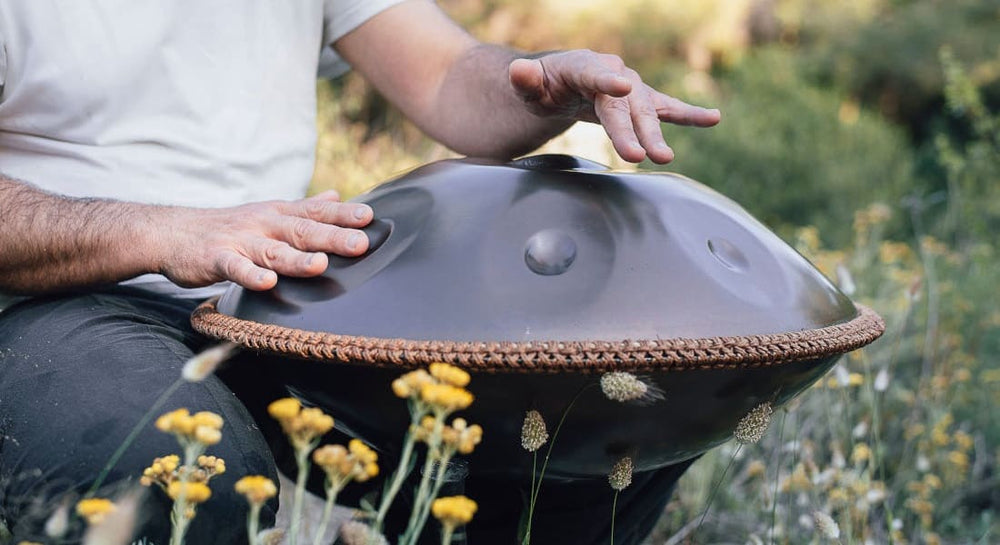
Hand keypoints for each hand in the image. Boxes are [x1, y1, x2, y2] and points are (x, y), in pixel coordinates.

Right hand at [157, 190, 371, 290]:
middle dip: (332, 237)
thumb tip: (337, 197)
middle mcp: (264, 225)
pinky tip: (267, 283)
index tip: (370, 218)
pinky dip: (251, 275)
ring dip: (297, 259)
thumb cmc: (229, 226)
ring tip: (320, 264)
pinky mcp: (216, 259)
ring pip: (273, 252)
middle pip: (302, 231)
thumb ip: (305, 208)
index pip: (316, 212)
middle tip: (360, 243)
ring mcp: (240, 242)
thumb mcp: (269, 211)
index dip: (343, 215)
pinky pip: (235, 269)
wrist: (172, 232)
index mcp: (279, 214)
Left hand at [509, 50, 719, 163]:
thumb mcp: (528, 87)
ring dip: (656, 134)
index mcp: (583, 66)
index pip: (595, 74)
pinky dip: (690, 114)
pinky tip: (713, 118)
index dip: (608, 82)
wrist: (561, 86)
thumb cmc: (543, 88)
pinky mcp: (642, 103)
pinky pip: (668, 108)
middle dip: (633, 131)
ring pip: (646, 112)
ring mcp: (631, 88)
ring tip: (664, 157)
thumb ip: (524, 82)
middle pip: (624, 105)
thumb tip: (520, 71)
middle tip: (640, 156)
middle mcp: (613, 73)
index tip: (623, 88)